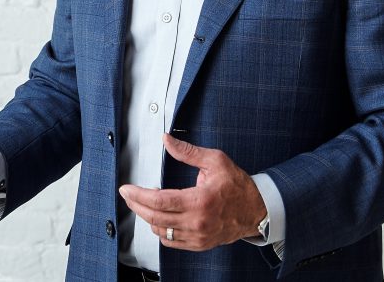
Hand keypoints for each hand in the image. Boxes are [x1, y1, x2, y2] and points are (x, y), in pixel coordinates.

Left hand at [118, 133, 266, 250]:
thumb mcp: (215, 161)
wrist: (257, 210)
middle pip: (155, 218)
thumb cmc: (238, 186)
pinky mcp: (199, 244)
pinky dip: (160, 230)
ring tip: (144, 203)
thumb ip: (188, 152)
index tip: (126, 189)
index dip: (138, 195)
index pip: (160, 201)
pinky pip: (171, 242)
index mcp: (200, 201)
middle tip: (128, 195)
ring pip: (161, 231)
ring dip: (147, 217)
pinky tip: (158, 218)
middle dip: (136, 205)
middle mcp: (197, 222)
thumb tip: (167, 140)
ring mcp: (198, 236)